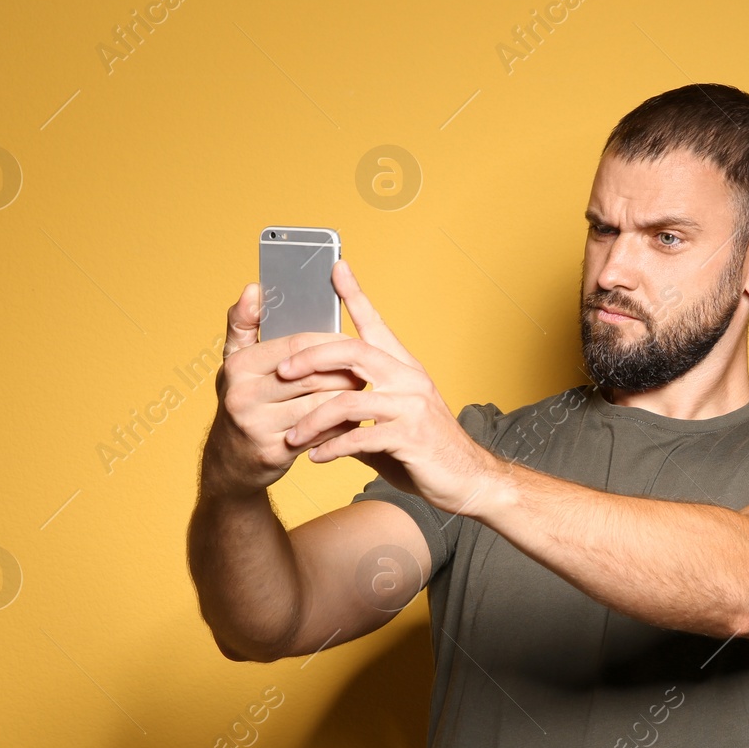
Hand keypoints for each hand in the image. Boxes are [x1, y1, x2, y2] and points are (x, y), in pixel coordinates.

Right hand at [201, 280, 365, 498]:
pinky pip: (322, 433)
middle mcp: (244, 395)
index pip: (298, 345)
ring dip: (348, 398)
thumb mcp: (235, 360)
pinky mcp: (275, 452)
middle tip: (365, 368)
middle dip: (345, 371)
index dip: (330, 343)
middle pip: (313, 375)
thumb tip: (254, 288)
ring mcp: (258, 426)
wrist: (230, 460)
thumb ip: (243, 322)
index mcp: (239, 365)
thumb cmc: (242, 400)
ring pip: (321, 405)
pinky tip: (350, 417)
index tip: (351, 342)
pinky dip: (341, 424)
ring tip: (362, 391)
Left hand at [277, 258, 500, 515]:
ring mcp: (411, 406)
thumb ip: (360, 414)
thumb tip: (323, 417)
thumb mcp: (391, 424)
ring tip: (293, 437)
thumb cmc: (427, 451)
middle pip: (353, 352)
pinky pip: (361, 437)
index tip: (336, 268)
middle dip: (311, 358)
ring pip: (349, 400)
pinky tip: (316, 457)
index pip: (376, 324)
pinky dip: (333, 448)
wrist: (467, 480)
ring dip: (314, 419)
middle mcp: (409, 379)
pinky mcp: (411, 436)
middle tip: (281, 371)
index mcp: (404, 368)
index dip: (355, 295)